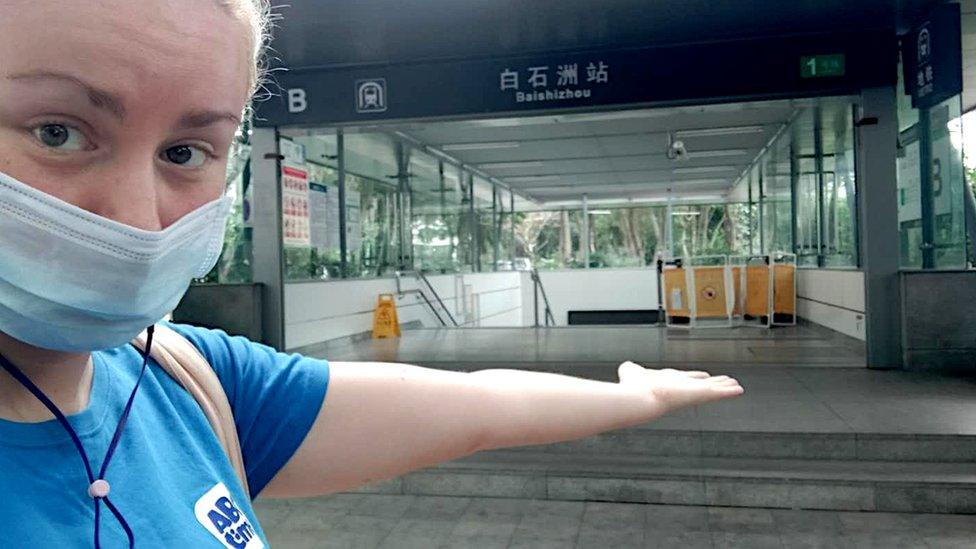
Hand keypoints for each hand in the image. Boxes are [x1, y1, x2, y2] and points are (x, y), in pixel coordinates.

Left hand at [617, 361, 743, 413]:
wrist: (639, 398)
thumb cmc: (632, 387)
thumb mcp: (631, 371)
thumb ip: (629, 368)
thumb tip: (625, 366)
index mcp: (669, 381)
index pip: (686, 379)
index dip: (696, 378)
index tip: (704, 377)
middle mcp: (682, 387)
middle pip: (702, 384)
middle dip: (713, 383)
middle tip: (725, 382)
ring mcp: (691, 391)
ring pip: (711, 388)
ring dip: (724, 387)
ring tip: (736, 386)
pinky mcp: (699, 393)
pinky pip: (718, 392)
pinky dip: (729, 391)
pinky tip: (739, 390)